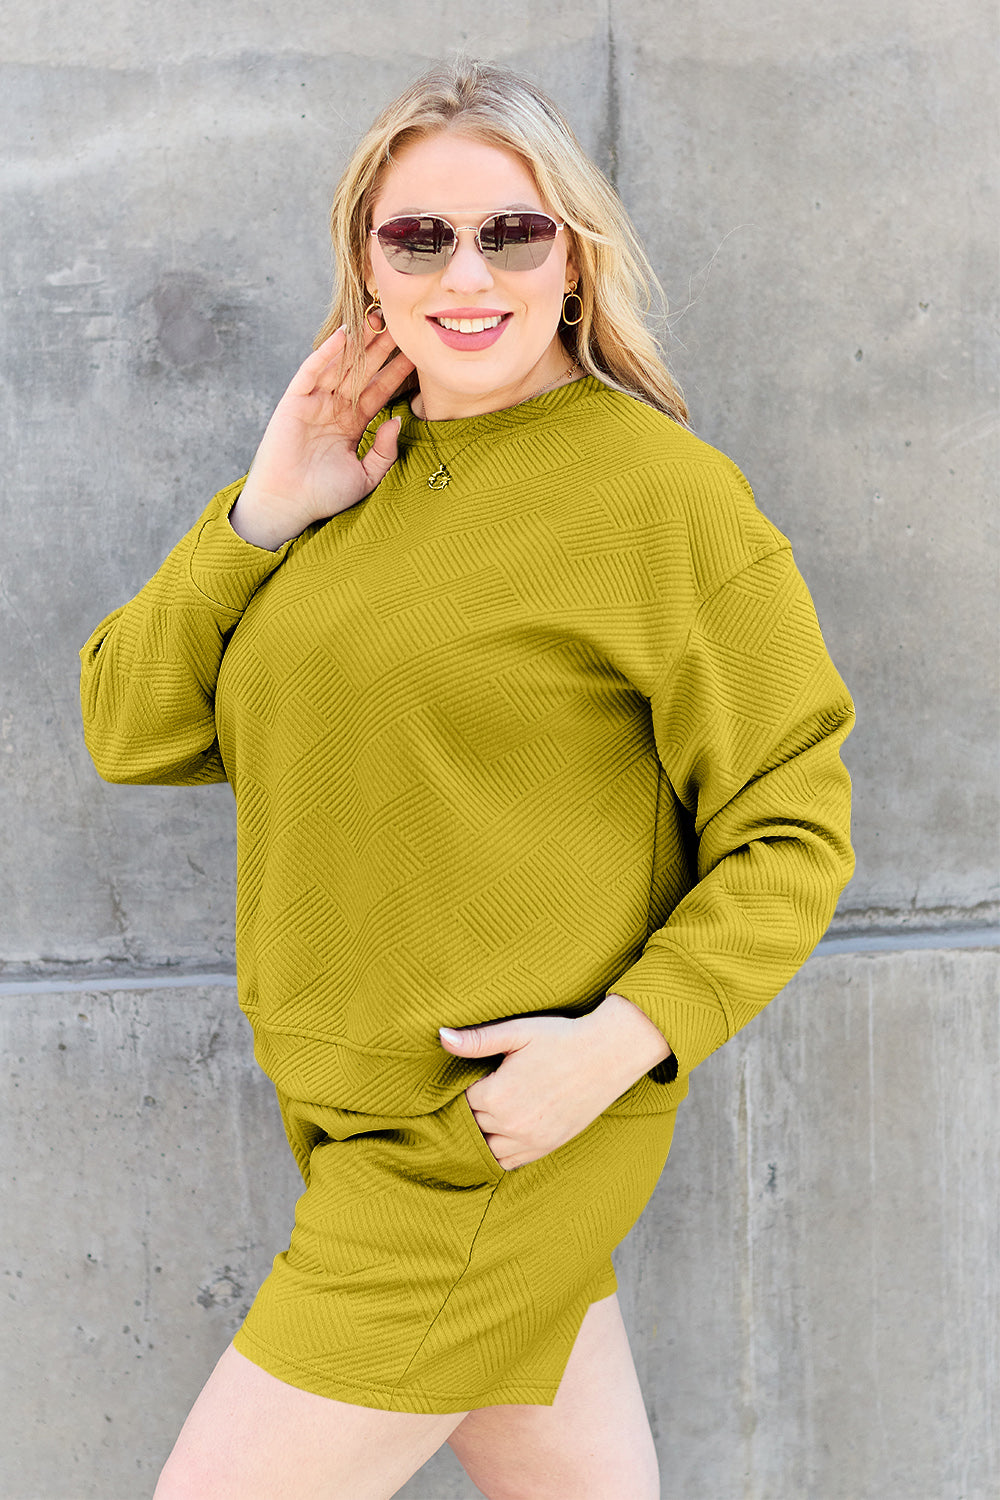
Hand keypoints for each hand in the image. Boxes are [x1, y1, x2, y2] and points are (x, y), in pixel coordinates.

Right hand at [228, 323, 415, 549]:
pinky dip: (326, 353)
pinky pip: (312, 371)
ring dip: (357, 343)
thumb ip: (384, 451)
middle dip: (380, 349)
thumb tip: (397, 421)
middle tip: (400, 325)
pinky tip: (344, 336)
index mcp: (352, 424)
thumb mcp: (366, 476)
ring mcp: (314, 402)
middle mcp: (334, 408)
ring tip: (376, 320)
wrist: (288, 504)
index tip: (416, 354)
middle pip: (362, 371)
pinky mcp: (295, 401)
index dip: (396, 373)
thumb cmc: (324, 495)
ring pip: (340, 365)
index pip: (379, 391)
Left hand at [439, 995, 670, 1169]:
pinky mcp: (548, 1146)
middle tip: (482, 1091)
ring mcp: (531, 1140)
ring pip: (487, 1149)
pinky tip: (503, 1132)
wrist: (609, 1054)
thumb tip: (441, 1036)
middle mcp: (512, 1124)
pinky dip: (500, 1151)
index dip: (465, 1087)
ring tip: (490, 1112)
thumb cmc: (561, 1037)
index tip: (474, 1075)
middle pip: (471, 1125)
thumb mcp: (517, 1032)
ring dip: (483, 1134)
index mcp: (499, 1095)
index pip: (461, 1100)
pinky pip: (510, 1162)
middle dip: (472, 1110)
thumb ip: (477, 1040)